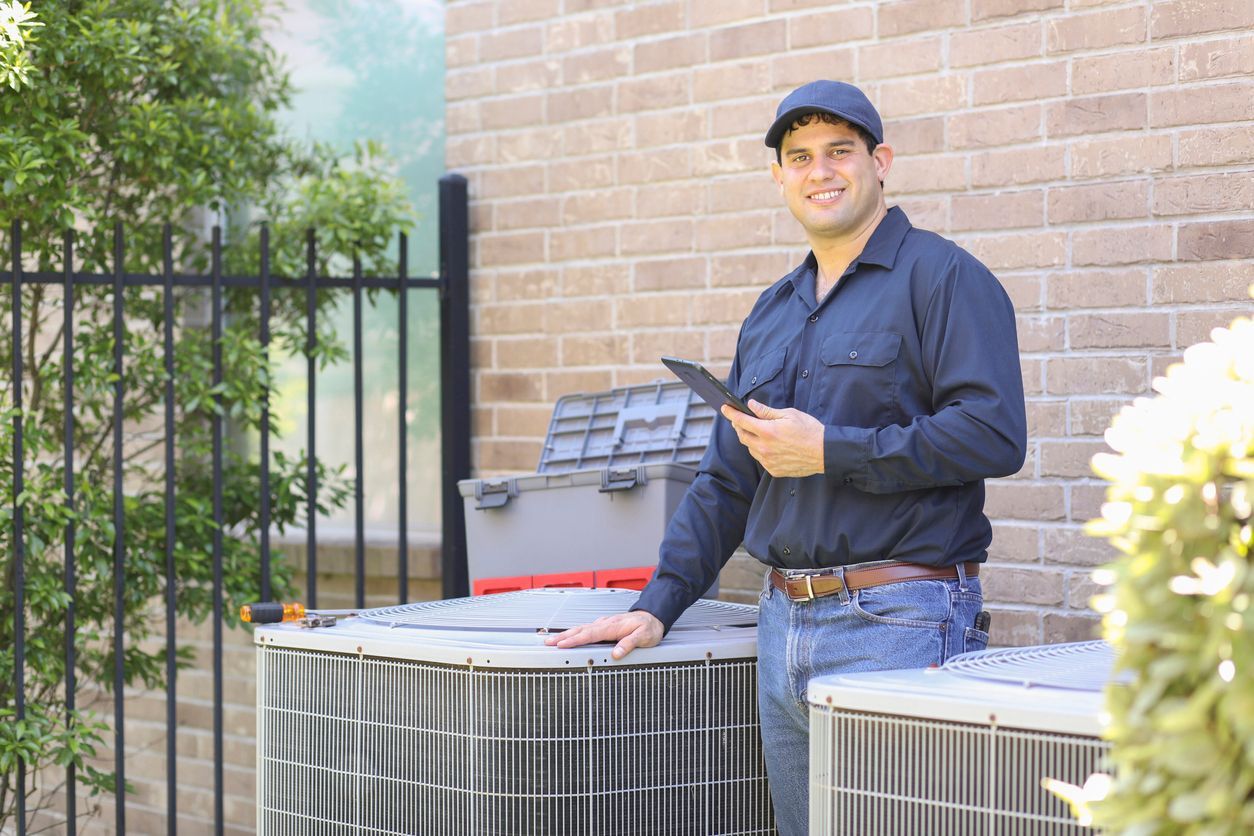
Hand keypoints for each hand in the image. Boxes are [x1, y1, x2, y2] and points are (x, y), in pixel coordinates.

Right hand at [543, 610, 663, 659]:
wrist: (654, 616)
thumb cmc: (649, 627)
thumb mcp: (644, 637)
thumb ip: (629, 644)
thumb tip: (616, 654)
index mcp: (613, 626)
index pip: (590, 634)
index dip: (575, 640)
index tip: (562, 644)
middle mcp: (606, 623)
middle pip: (581, 630)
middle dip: (563, 636)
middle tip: (548, 642)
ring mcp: (604, 624)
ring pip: (582, 629)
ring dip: (567, 634)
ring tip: (553, 640)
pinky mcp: (605, 626)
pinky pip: (587, 629)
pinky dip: (576, 633)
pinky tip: (571, 636)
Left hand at [721, 399, 824, 477]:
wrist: (824, 452)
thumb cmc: (809, 430)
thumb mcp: (789, 414)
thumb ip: (767, 411)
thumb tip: (751, 405)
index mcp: (767, 431)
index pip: (741, 421)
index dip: (731, 413)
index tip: (725, 408)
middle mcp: (764, 447)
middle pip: (742, 436)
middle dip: (738, 426)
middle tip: (740, 419)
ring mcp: (768, 460)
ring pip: (750, 448)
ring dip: (750, 439)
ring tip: (758, 431)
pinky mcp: (773, 470)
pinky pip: (760, 459)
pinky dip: (760, 450)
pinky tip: (769, 445)